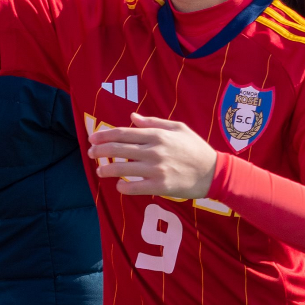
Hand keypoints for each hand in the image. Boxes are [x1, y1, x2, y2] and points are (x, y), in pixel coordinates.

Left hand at [88, 114, 218, 197]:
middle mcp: (154, 151)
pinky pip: (134, 187)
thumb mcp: (179, 128)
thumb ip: (153, 122)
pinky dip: (123, 187)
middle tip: (91, 154)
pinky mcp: (160, 186)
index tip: (93, 138)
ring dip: (106, 170)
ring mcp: (156, 169)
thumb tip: (132, 117)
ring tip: (100, 171)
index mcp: (158, 135)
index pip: (123, 133)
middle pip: (118, 150)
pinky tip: (119, 186)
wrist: (213, 172)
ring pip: (122, 169)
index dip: (104, 135)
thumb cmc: (196, 148)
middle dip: (99, 151)